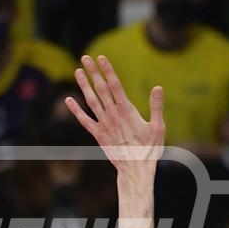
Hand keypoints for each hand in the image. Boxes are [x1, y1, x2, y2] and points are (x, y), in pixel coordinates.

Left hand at [69, 54, 165, 171]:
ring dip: (84, 85)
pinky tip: (69, 100)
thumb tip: (158, 87)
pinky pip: (84, 120)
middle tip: (85, 58)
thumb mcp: (158, 127)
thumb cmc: (149, 149)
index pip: (115, 86)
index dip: (107, 71)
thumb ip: (156, 107)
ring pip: (91, 101)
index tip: (101, 58)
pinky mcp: (98, 134)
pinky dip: (76, 110)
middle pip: (101, 89)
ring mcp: (103, 124)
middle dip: (93, 72)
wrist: (135, 169)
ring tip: (78, 71)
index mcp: (127, 111)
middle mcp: (113, 115)